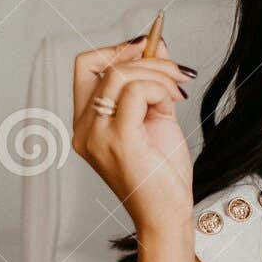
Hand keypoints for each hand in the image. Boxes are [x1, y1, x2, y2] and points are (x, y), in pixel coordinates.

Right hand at [71, 34, 198, 237]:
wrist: (168, 216)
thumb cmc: (162, 176)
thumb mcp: (157, 119)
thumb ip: (152, 84)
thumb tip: (157, 46)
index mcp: (87, 124)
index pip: (85, 66)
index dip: (116, 49)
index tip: (148, 46)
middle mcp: (84, 129)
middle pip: (102, 64)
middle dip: (146, 58)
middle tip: (177, 72)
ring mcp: (96, 135)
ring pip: (120, 74)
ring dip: (159, 75)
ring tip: (178, 95)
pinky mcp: (118, 141)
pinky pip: (135, 91)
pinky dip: (160, 89)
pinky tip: (173, 104)